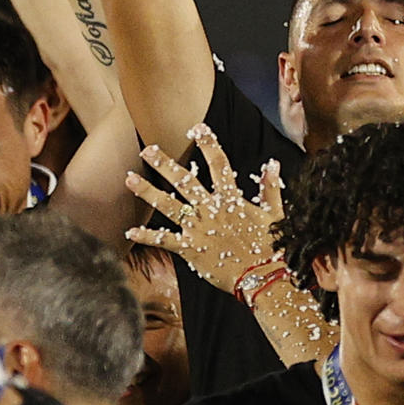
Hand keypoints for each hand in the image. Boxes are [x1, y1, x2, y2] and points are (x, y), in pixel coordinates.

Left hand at [125, 126, 284, 294]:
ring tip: (129, 178)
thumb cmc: (271, 246)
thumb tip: (272, 164)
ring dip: (147, 191)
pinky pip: (164, 240)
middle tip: (147, 150)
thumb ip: (270, 188)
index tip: (197, 128)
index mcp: (231, 199)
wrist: (262, 277)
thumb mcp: (274, 214)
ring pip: (168, 205)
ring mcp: (197, 229)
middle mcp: (210, 210)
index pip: (218, 164)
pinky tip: (130, 232)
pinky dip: (146, 236)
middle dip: (164, 163)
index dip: (208, 144)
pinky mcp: (189, 249)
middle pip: (184, 181)